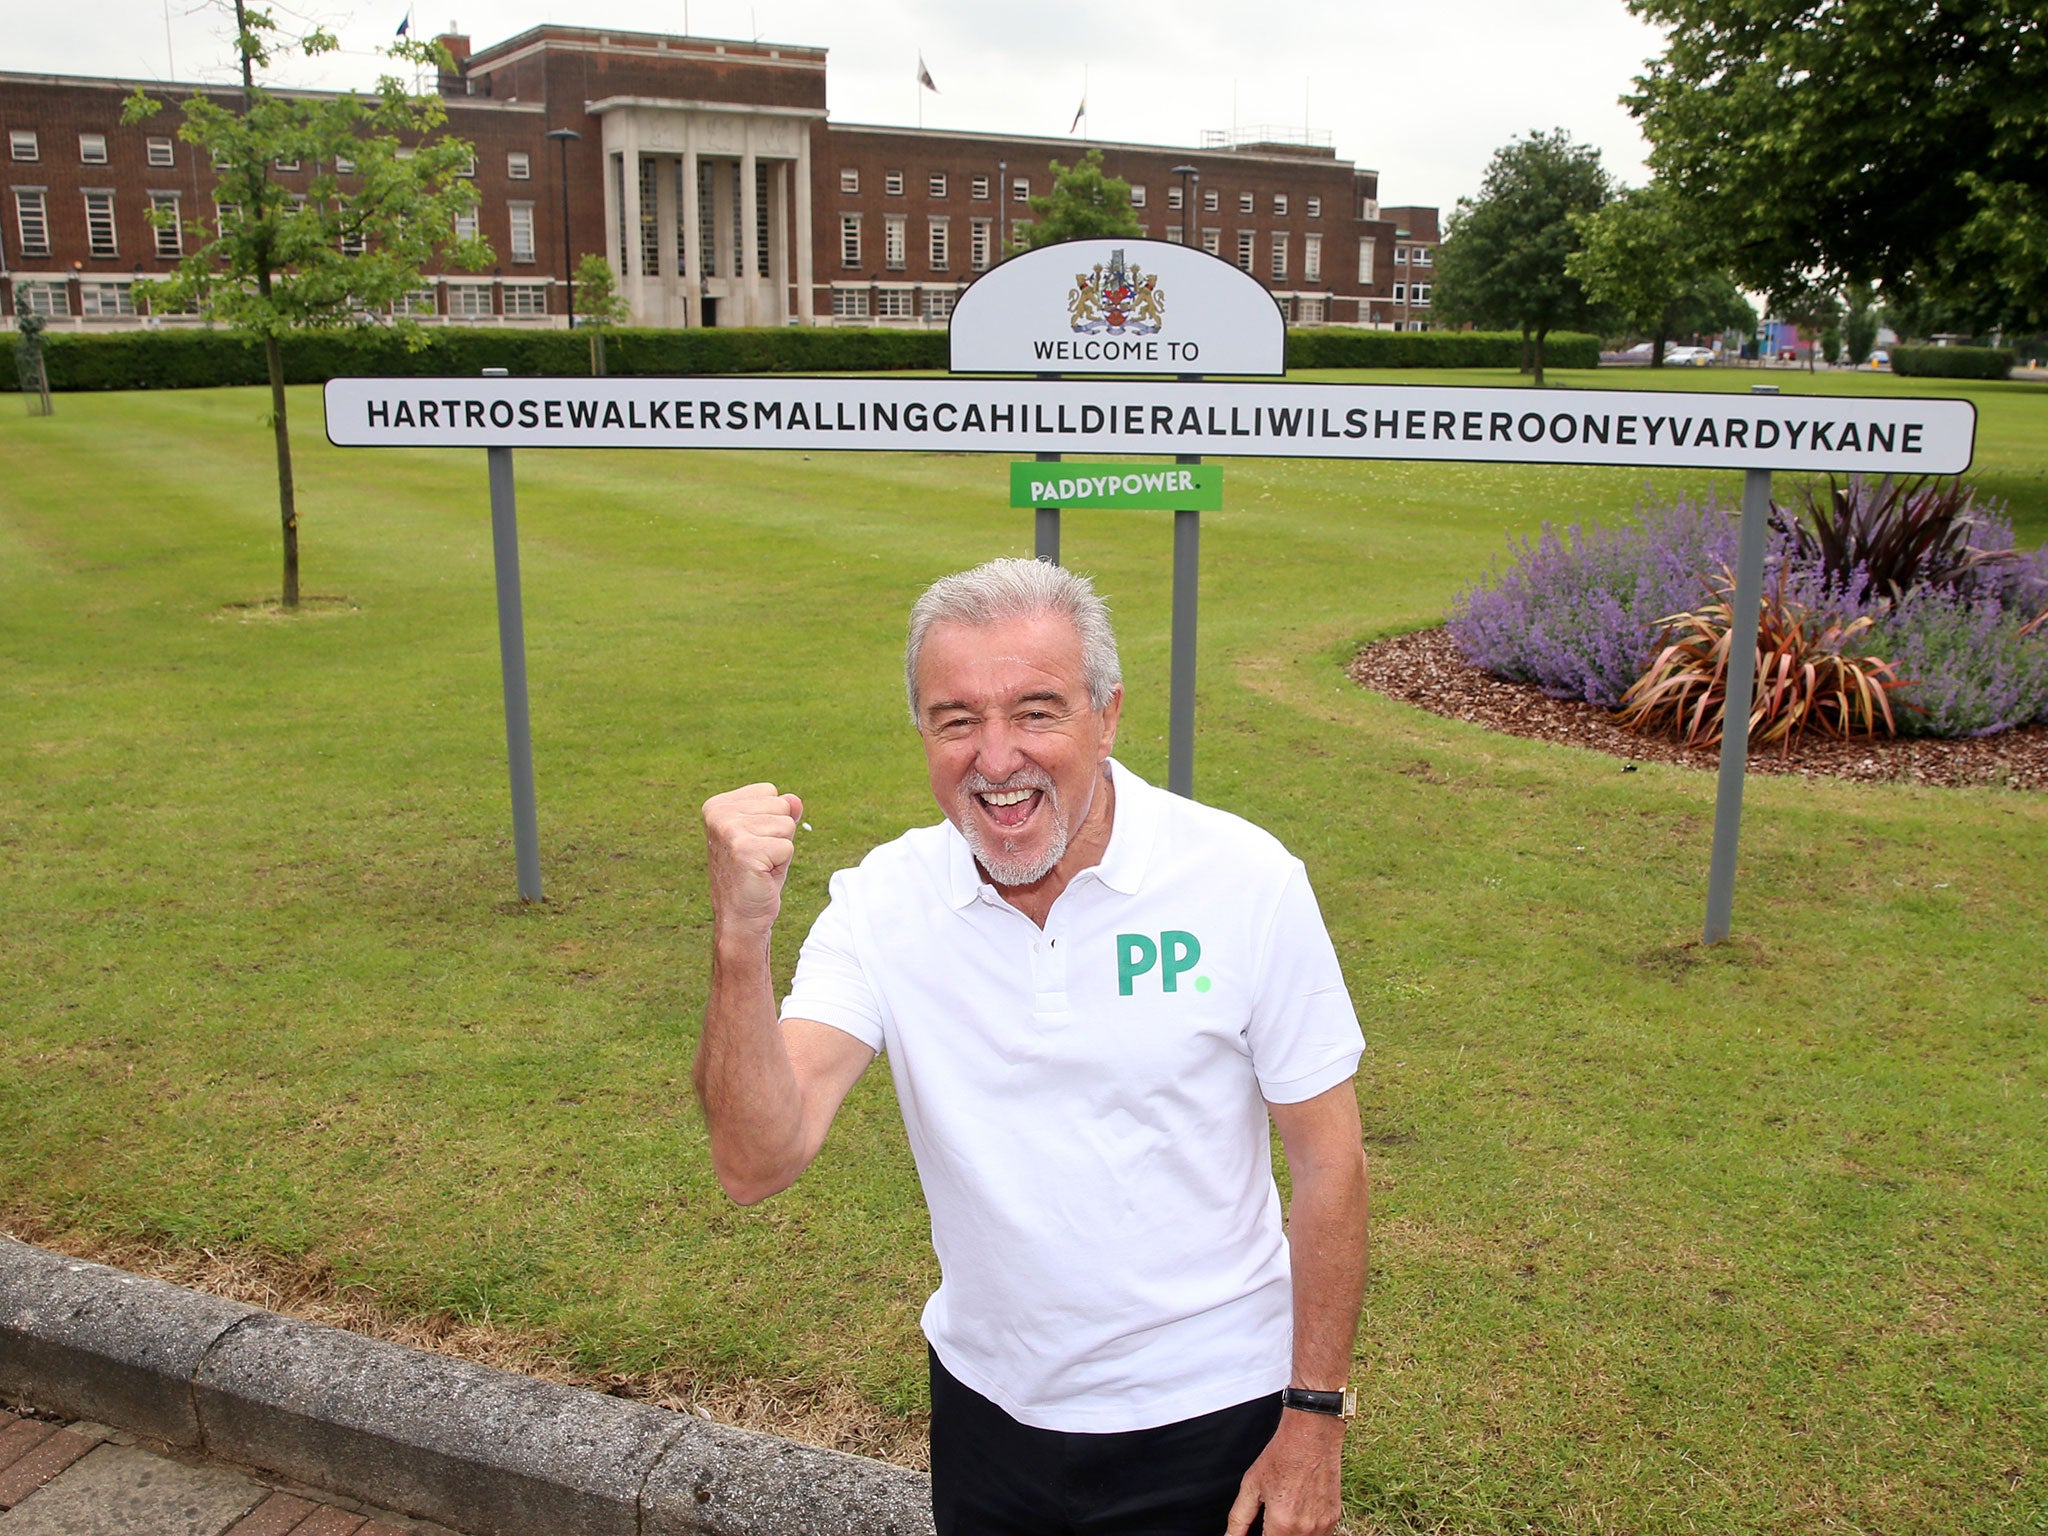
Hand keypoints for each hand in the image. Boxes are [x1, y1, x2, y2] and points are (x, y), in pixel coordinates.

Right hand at [702, 783, 803, 944]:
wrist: (740, 917)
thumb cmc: (756, 874)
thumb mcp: (770, 835)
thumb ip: (782, 812)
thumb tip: (795, 799)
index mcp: (718, 805)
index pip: (770, 792)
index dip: (772, 821)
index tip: (754, 844)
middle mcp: (719, 813)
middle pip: (781, 806)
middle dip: (779, 835)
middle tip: (760, 858)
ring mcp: (729, 830)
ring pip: (787, 825)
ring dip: (780, 849)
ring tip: (760, 866)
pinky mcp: (744, 850)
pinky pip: (788, 846)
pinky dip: (782, 864)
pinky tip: (761, 875)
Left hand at [1225, 1410, 1343, 1535]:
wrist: (1312, 1436)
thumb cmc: (1282, 1456)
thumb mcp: (1251, 1485)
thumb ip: (1239, 1518)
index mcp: (1282, 1523)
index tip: (1262, 1529)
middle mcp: (1305, 1529)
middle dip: (1276, 1533)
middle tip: (1271, 1520)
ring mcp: (1323, 1525)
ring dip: (1292, 1534)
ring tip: (1286, 1512)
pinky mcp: (1334, 1518)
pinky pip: (1320, 1535)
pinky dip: (1308, 1531)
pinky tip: (1300, 1512)